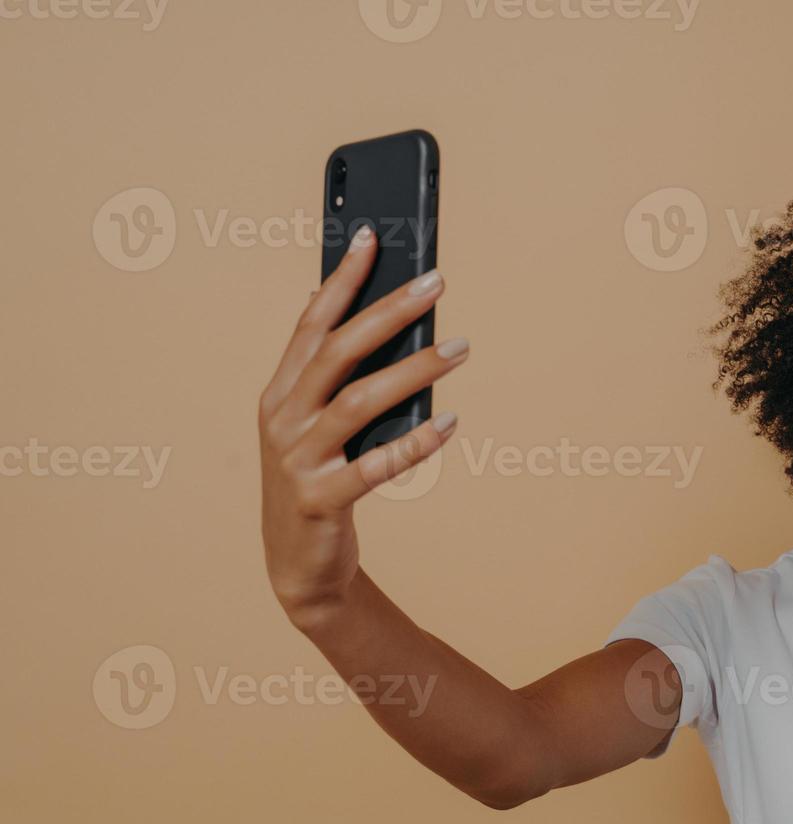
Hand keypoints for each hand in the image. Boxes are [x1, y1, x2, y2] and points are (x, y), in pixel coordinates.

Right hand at [257, 226, 465, 628]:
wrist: (299, 566)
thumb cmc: (320, 482)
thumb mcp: (319, 425)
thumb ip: (336, 378)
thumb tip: (377, 322)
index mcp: (281, 391)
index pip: (311, 322)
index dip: (342, 279)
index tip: (374, 237)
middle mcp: (283, 417)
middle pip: (338, 351)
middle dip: (388, 311)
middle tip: (437, 283)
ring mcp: (298, 459)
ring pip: (359, 401)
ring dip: (413, 370)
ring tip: (460, 349)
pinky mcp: (321, 499)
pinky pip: (374, 466)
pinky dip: (414, 443)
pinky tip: (450, 422)